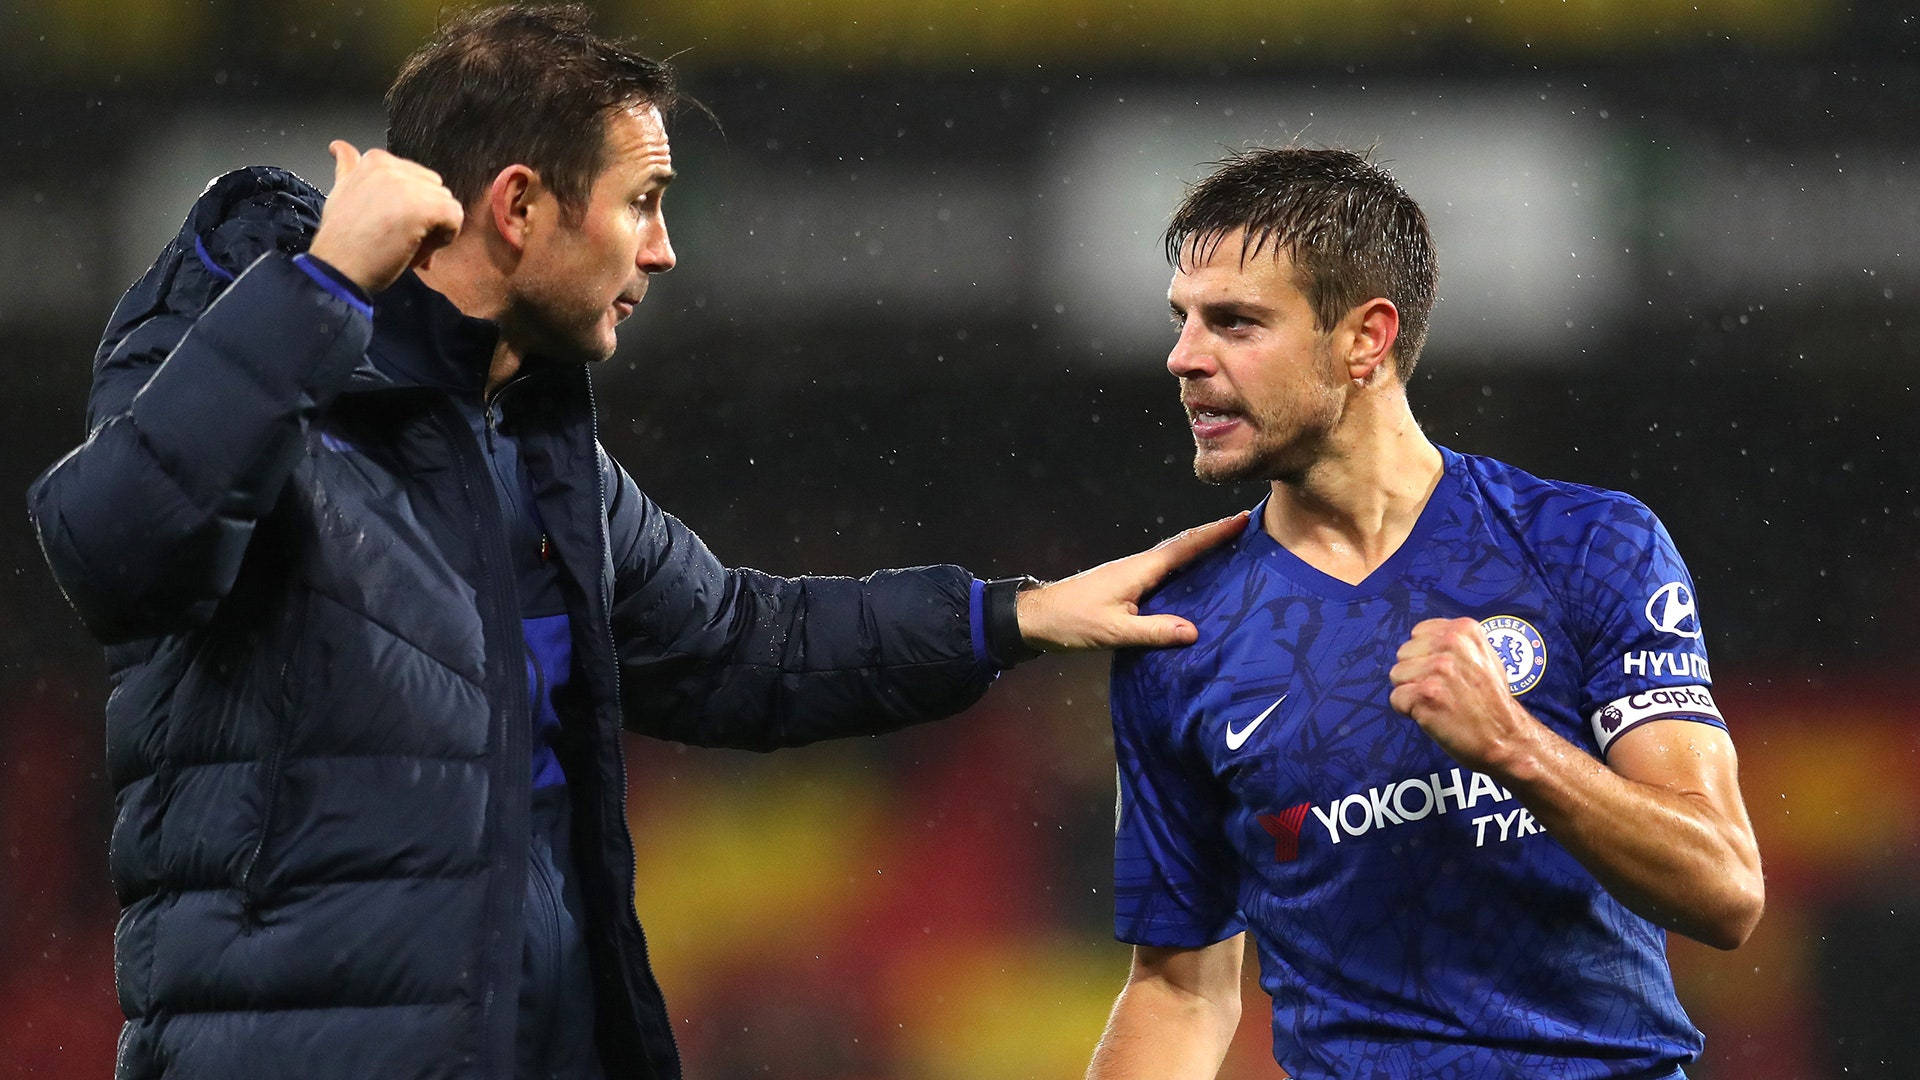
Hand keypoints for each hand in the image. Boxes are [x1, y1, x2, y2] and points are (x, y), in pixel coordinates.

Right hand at [307, 140, 464, 293]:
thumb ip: (348, 167)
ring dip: (432, 230)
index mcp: (375, 160)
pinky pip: (455, 218)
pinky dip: (444, 238)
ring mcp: (409, 186)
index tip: (392, 225)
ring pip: (445, 205)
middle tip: (401, 239)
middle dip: (425, 216)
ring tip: (404, 246)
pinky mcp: (424, 207)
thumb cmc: (341, 240)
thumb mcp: (340, 192)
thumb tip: (340, 147)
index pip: (417, 179)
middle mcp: (392, 167)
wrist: (337, 269)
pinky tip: (418, 249)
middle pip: (434, 190)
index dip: (410, 206)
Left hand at [1015, 512, 1248, 650]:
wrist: (1037, 618)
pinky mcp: (1127, 585)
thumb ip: (1153, 631)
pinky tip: (1194, 577)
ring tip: (1232, 548)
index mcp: (1140, 569)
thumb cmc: (1072, 621)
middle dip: (1214, 535)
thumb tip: (1194, 631)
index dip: (1215, 533)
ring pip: (1174, 557)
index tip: (1243, 518)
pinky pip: (1164, 570)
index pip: (1185, 546)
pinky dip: (1184, 566)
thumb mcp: (1113, 631)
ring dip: (1201, 549)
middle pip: (1183, 545)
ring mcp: (1132, 573)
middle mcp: (1139, 565)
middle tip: (1247, 528)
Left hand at [1388, 617, 1538, 769]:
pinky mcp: (1426, 694)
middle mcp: (1451, 644)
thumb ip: (1455, 645)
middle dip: (1416, 673)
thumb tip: (1422, 641)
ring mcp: (1438, 668)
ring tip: (1439, 703)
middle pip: (1404, 653)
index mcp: (1464, 629)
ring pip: (1396, 675)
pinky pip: (1396, 699)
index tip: (1443, 674)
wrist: (1505, 738)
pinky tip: (1433, 715)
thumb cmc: (1492, 701)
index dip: (1425, 656)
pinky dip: (1408, 711)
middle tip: (1442, 691)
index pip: (1418, 634)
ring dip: (1411, 692)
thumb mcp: (1484, 657)